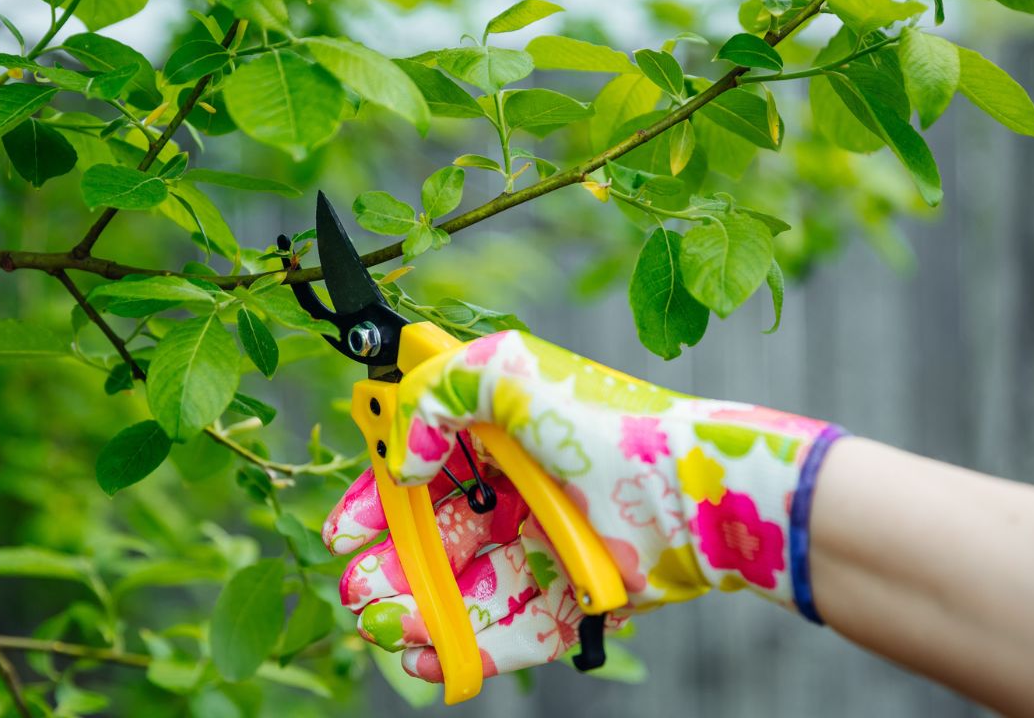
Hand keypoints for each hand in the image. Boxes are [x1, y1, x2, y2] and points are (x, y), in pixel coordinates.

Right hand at [322, 330, 841, 680]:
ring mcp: (543, 547)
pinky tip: (425, 659)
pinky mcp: (571, 598)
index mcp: (498, 435)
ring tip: (381, 627)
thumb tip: (402, 457)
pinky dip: (463, 648)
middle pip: (432, 537)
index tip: (342, 531)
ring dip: (413, 611)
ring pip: (461, 589)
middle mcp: (518, 491)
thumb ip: (434, 392)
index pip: (419, 471)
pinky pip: (507, 630)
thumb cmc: (603, 424)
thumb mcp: (509, 373)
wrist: (690, 490)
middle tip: (355, 591)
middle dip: (387, 566)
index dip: (376, 501)